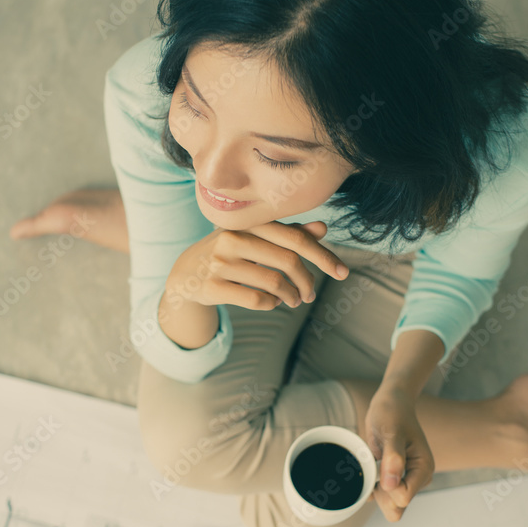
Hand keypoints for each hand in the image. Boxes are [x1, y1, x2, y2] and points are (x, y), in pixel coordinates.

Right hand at [166, 220, 348, 311]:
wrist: (185, 273)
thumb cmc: (229, 252)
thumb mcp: (256, 238)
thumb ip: (288, 233)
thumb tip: (323, 228)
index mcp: (248, 222)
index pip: (296, 237)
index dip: (323, 256)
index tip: (342, 272)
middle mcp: (233, 238)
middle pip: (288, 261)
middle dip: (307, 281)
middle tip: (311, 294)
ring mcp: (220, 262)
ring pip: (273, 282)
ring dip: (291, 296)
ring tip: (295, 300)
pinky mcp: (212, 287)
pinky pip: (256, 300)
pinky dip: (271, 304)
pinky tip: (272, 303)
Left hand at [364, 388, 434, 521]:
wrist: (390, 404)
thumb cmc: (392, 413)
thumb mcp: (392, 431)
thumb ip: (392, 458)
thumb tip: (391, 485)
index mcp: (423, 469)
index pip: (403, 498)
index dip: (386, 488)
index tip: (379, 466)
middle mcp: (416, 478)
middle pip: (396, 508)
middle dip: (380, 494)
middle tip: (374, 467)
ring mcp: (404, 480)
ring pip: (387, 504)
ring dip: (373, 490)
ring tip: (372, 465)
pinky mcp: (393, 479)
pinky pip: (380, 496)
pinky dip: (369, 487)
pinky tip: (369, 468)